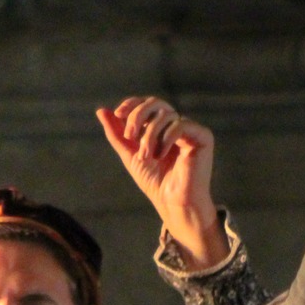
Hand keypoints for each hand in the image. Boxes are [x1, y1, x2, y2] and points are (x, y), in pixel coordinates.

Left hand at [97, 97, 225, 270]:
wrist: (172, 202)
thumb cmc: (154, 182)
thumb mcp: (130, 154)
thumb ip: (117, 134)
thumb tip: (101, 110)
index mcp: (160, 126)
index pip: (146, 104)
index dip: (131, 104)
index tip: (118, 114)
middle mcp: (176, 124)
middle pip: (156, 102)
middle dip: (138, 116)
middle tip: (130, 136)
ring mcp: (190, 130)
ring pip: (166, 114)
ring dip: (150, 135)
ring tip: (145, 157)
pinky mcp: (203, 137)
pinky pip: (181, 124)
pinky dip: (166, 138)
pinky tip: (160, 155)